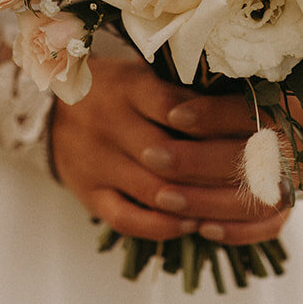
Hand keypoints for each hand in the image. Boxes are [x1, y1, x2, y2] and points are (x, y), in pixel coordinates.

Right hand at [49, 39, 290, 244]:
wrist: (51, 112)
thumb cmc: (117, 92)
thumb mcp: (145, 76)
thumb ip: (183, 92)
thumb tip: (245, 105)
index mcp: (129, 88)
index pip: (175, 107)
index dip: (212, 125)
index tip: (247, 135)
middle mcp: (109, 124)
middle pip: (169, 155)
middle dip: (213, 170)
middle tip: (251, 179)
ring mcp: (97, 163)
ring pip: (153, 190)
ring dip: (195, 201)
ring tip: (230, 206)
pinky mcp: (90, 194)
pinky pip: (128, 219)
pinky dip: (163, 227)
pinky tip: (191, 224)